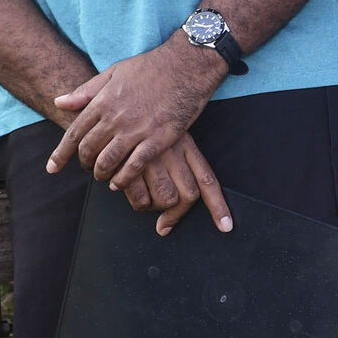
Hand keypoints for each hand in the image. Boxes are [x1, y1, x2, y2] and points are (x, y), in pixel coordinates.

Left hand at [48, 36, 224, 184]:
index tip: (52, 167)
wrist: (185, 65)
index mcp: (103, 101)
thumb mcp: (114, 73)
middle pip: (89, 150)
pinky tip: (119, 183)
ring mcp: (137, 129)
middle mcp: (116, 117)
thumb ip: (86, 91)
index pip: (75, 132)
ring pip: (108, 161)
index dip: (61, 153)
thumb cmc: (149, 67)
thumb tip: (59, 101)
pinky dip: (123, 179)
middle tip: (87, 168)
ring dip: (101, 174)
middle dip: (83, 164)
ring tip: (103, 177)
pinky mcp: (158, 139)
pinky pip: (135, 166)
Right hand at [111, 132, 232, 234]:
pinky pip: (141, 201)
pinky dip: (137, 202)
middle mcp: (172, 153)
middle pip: (188, 196)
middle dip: (177, 213)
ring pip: (166, 200)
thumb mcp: (166, 132)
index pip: (207, 179)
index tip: (225, 226)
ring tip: (144, 193)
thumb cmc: (141, 122)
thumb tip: (182, 197)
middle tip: (165, 216)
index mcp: (185, 144)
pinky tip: (129, 188)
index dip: (218, 206)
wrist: (112, 111)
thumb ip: (179, 159)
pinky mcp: (130, 167)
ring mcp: (152, 160)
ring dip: (155, 205)